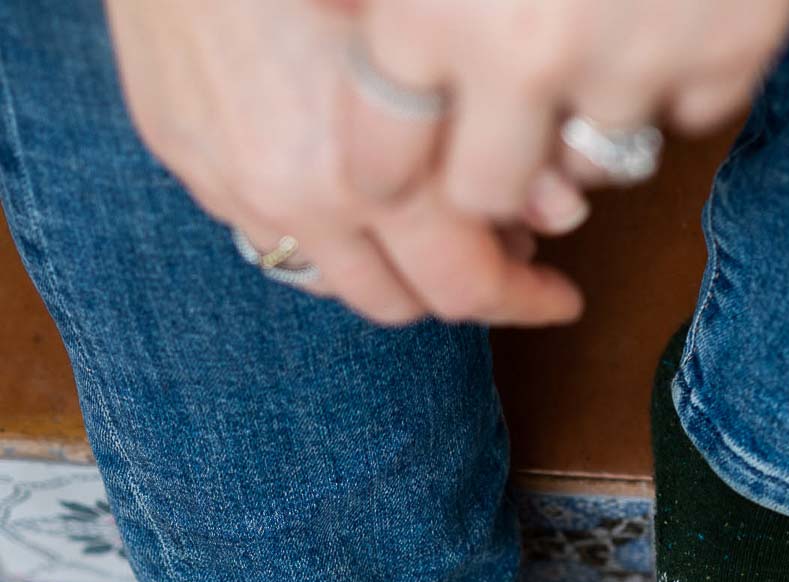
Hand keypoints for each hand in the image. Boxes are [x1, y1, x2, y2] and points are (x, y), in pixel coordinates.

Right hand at [102, 0, 583, 326]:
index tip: (557, 297)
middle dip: (456, 287)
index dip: (523, 300)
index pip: (468, 289)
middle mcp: (306, 198)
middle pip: (399, 300)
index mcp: (384, 170)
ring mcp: (236, 183)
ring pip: (329, 281)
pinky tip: (345, 183)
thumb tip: (559, 215)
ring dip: (384, 267)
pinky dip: (317, 230)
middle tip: (498, 247)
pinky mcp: (184, 155)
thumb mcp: (436, 28)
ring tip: (422, 220)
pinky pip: (263, 232)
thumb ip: (497, 131)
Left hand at [336, 0, 788, 218]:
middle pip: (488, 193)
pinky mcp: (732, 57)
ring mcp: (638, 64)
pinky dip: (682, 69)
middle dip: (489, 167)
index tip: (403, 157)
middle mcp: (527, 56)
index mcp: (429, 7)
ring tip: (596, 30)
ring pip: (599, 158)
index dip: (392, 162)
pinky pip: (692, 109)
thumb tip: (330, 23)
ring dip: (590, 114)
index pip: (381, 159)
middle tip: (501, 126)